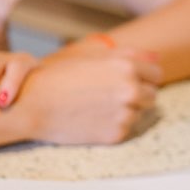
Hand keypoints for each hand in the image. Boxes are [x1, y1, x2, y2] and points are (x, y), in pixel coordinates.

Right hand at [14, 47, 162, 143]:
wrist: (32, 104)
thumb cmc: (59, 76)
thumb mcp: (93, 56)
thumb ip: (129, 55)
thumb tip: (157, 57)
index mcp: (127, 67)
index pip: (156, 74)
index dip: (143, 77)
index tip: (130, 80)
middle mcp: (131, 90)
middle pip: (152, 95)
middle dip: (137, 95)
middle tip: (110, 95)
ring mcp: (125, 114)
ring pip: (139, 113)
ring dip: (126, 110)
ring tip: (97, 106)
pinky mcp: (116, 134)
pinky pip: (126, 128)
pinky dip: (114, 125)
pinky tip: (93, 118)